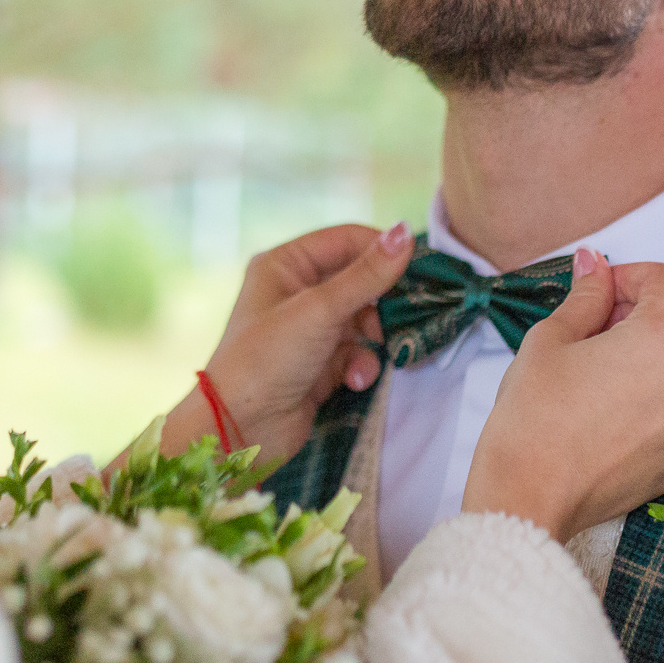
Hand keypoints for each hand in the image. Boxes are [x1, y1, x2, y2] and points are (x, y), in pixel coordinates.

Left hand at [155, 222, 414, 465]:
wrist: (241, 430)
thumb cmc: (268, 358)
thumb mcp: (320, 310)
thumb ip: (366, 275)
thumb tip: (405, 232)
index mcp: (285, 265)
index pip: (345, 241)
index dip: (382, 250)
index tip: (422, 265)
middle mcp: (295, 292)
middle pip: (359, 281)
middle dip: (385, 300)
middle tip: (413, 311)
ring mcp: (308, 331)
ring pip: (363, 320)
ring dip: (376, 336)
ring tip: (383, 347)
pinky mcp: (320, 365)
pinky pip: (356, 353)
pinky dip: (362, 365)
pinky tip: (355, 380)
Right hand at [462, 252, 663, 542]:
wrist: (531, 493)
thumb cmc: (532, 416)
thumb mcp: (550, 340)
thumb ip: (584, 297)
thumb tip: (594, 264)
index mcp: (659, 340)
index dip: (630, 275)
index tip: (599, 290)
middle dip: (652, 306)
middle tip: (604, 322)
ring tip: (635, 356)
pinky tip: (650, 392)